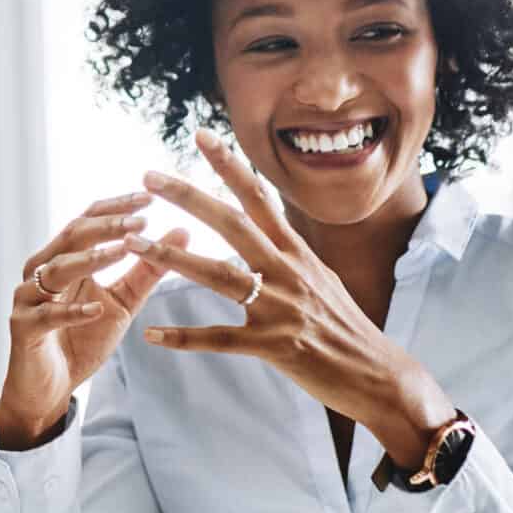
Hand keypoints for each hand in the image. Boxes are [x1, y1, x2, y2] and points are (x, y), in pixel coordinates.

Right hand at [0, 192, 190, 449]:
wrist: (50, 388)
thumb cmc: (82, 340)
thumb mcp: (122, 302)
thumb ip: (147, 270)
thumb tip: (183, 231)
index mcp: (64, 259)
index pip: (87, 221)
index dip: (116, 208)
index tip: (149, 198)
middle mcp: (41, 271)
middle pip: (71, 236)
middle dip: (106, 226)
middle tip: (139, 220)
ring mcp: (28, 298)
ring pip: (55, 270)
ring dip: (90, 259)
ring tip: (122, 251)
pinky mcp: (23, 328)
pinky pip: (48, 315)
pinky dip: (72, 312)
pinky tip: (97, 308)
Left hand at [137, 130, 455, 469]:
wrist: (379, 376)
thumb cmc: (345, 328)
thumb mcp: (321, 278)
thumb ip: (290, 254)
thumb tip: (270, 227)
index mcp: (296, 252)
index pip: (259, 198)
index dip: (229, 166)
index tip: (200, 136)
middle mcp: (288, 272)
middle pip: (232, 224)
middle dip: (188, 197)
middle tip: (149, 176)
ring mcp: (280, 308)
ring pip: (217, 276)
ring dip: (172, 259)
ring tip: (134, 244)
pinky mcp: (274, 346)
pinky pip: (220, 339)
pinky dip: (184, 338)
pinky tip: (153, 335)